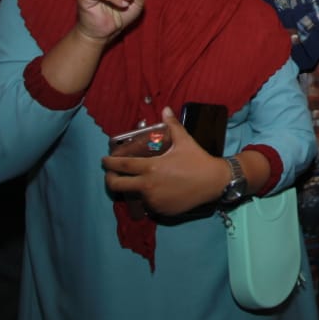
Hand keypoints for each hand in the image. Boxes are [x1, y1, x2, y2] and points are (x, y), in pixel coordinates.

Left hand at [102, 107, 225, 215]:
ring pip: (134, 195)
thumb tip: (165, 109)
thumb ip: (172, 125)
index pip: (121, 166)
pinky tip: (156, 191)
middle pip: (117, 186)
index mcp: (150, 168)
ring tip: (139, 182)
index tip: (104, 160)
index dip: (109, 163)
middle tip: (112, 174)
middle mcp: (148, 186)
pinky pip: (149, 205)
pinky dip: (149, 198)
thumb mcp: (184, 141)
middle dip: (109, 179)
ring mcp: (154, 200)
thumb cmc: (198, 160)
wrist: (214, 182)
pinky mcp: (161, 210)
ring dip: (133, 189)